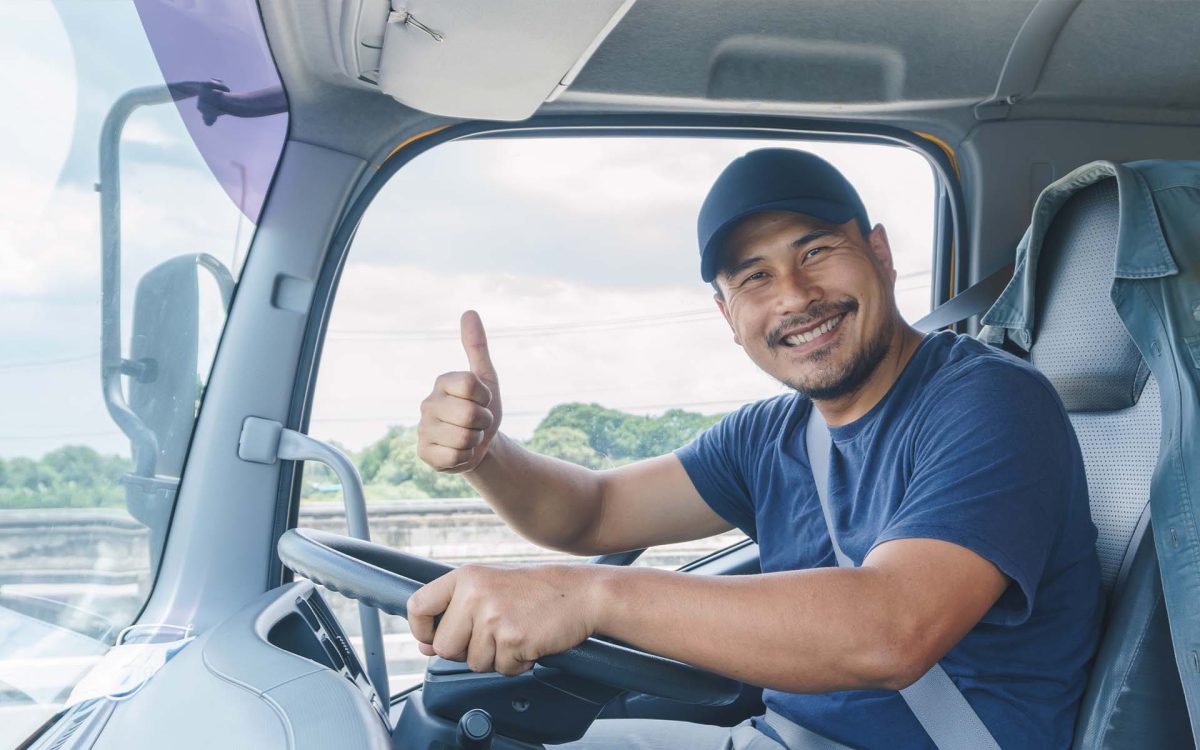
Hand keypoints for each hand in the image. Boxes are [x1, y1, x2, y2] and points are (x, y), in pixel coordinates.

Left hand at [407, 564, 603, 675]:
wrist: (581, 594)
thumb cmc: (537, 591)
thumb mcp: (491, 587)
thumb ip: (456, 612)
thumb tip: (425, 645)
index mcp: (466, 577)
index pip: (418, 606)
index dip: (421, 630)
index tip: (433, 638)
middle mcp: (475, 593)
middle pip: (444, 646)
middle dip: (466, 651)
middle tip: (492, 636)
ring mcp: (493, 616)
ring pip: (473, 662)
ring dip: (495, 658)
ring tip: (515, 634)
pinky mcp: (512, 638)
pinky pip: (501, 669)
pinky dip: (515, 663)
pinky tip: (528, 642)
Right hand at [417, 310, 502, 472]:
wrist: (481, 445)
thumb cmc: (483, 408)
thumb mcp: (487, 378)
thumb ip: (477, 347)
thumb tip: (469, 312)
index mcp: (442, 382)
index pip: (471, 384)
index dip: (486, 397)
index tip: (484, 400)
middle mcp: (428, 403)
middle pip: (469, 414)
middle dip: (483, 422)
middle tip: (478, 422)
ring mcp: (422, 429)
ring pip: (464, 438)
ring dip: (475, 441)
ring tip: (469, 436)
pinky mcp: (423, 453)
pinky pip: (453, 457)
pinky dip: (464, 457)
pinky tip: (458, 452)